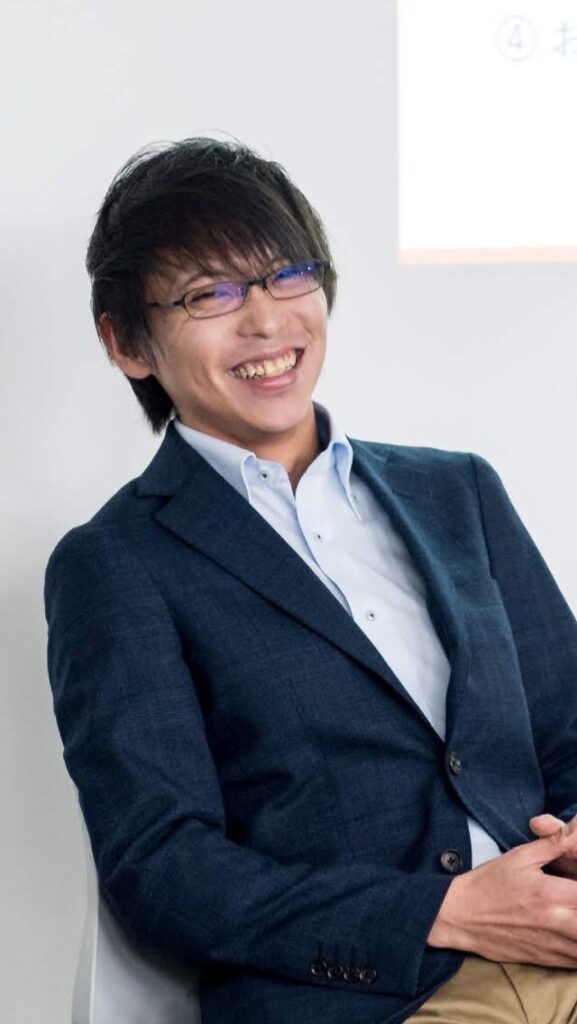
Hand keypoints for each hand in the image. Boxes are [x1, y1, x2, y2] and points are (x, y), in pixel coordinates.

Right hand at [427, 826, 576, 967]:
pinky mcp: (544, 960)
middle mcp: (554, 922)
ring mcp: (550, 945)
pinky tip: (571, 933)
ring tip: (571, 913)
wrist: (460, 915)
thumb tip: (575, 828)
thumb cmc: (489, 882)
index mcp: (549, 893)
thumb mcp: (520, 856)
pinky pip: (575, 962)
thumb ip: (554, 843)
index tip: (576, 882)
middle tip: (574, 899)